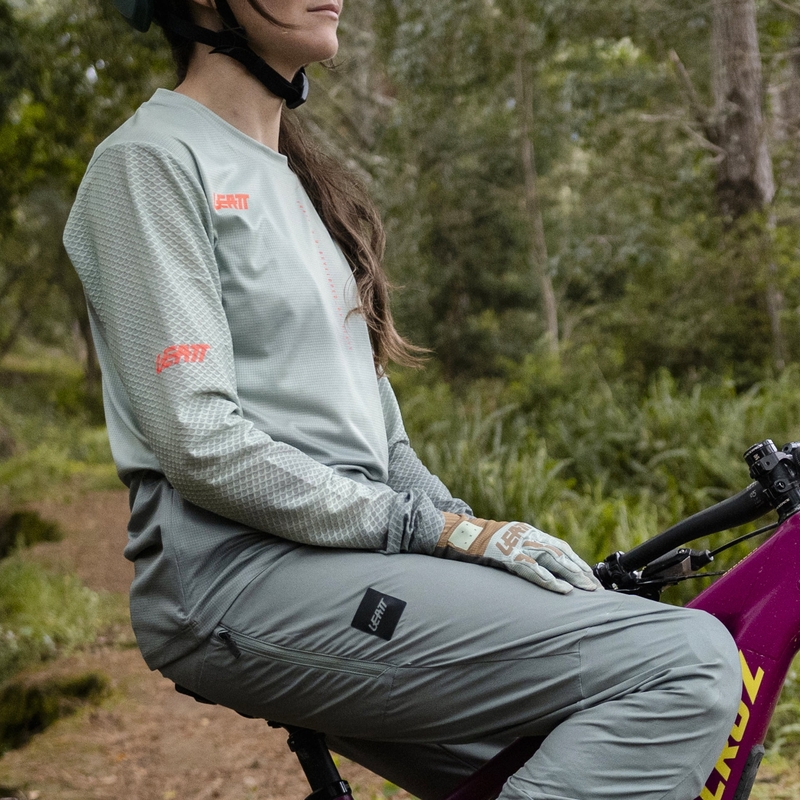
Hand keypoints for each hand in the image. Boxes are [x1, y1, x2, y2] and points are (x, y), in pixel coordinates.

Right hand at [436, 513, 601, 593]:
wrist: (459, 534)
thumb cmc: (481, 543)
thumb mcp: (506, 543)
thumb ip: (522, 552)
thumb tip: (539, 567)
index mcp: (529, 533)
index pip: (560, 547)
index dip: (576, 562)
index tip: (591, 577)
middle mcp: (528, 536)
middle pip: (561, 554)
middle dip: (580, 571)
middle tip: (596, 588)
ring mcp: (518, 544)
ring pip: (552, 559)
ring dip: (572, 575)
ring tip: (586, 589)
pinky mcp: (508, 555)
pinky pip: (532, 569)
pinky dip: (549, 580)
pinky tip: (562, 590)